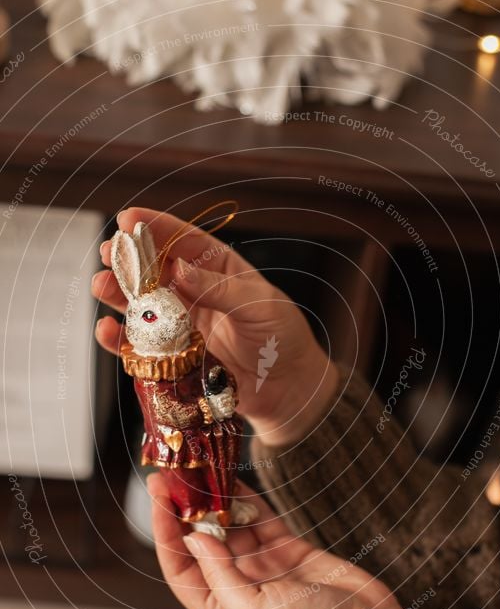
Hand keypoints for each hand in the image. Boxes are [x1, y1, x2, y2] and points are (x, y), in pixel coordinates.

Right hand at [93, 208, 337, 446]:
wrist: (288, 390)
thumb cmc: (283, 340)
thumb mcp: (260, 305)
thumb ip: (220, 288)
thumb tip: (180, 270)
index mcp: (220, 269)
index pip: (185, 241)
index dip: (157, 227)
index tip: (129, 218)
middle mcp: (196, 293)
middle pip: (155, 271)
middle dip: (129, 260)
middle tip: (108, 253)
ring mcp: (183, 325)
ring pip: (143, 304)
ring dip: (119, 295)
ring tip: (101, 286)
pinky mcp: (175, 357)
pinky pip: (143, 345)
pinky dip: (123, 339)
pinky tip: (108, 330)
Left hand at [147, 475, 422, 608]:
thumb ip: (220, 573)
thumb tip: (192, 536)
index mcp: (221, 608)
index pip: (181, 566)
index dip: (165, 532)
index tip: (159, 497)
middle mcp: (236, 584)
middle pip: (202, 540)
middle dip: (185, 508)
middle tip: (172, 472)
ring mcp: (262, 564)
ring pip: (230, 524)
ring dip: (214, 498)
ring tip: (198, 466)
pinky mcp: (287, 547)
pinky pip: (259, 517)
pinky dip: (246, 497)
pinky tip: (231, 475)